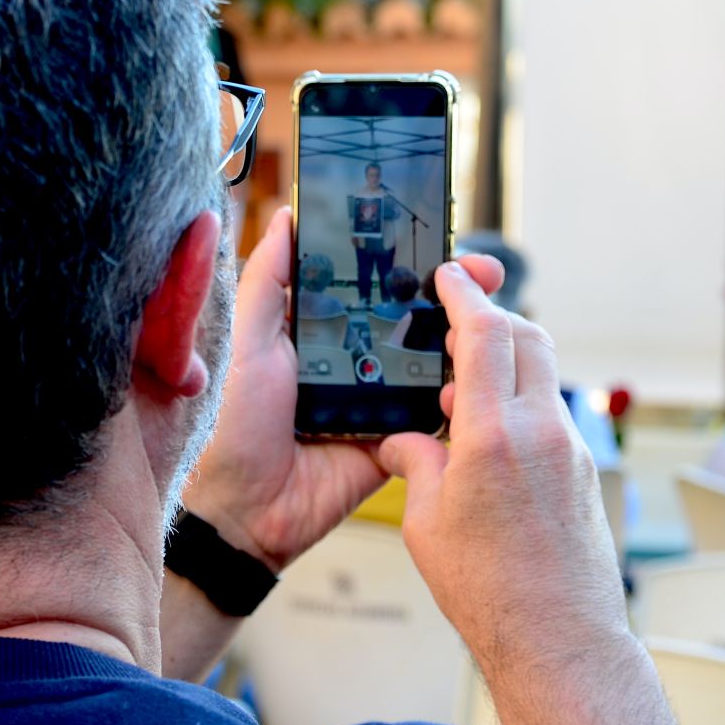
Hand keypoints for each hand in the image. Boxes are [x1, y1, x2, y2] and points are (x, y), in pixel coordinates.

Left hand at [181, 207, 503, 572]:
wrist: (246, 508)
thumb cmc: (234, 421)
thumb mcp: (247, 339)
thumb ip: (267, 280)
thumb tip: (286, 216)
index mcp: (327, 330)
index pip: (380, 284)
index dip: (413, 260)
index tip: (446, 238)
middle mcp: (361, 359)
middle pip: (420, 316)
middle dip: (458, 291)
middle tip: (486, 272)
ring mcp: (384, 400)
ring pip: (438, 360)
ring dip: (468, 337)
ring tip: (490, 317)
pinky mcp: (400, 440)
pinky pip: (438, 413)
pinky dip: (461, 394)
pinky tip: (480, 372)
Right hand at [375, 263, 626, 669]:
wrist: (561, 639)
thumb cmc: (489, 592)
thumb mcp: (427, 525)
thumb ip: (417, 465)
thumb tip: (405, 442)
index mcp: (493, 437)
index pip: (485, 333)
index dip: (464, 294)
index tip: (448, 276)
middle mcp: (541, 431)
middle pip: (527, 336)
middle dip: (492, 318)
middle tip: (454, 324)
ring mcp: (571, 448)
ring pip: (543, 373)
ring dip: (507, 364)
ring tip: (460, 396)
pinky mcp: (584, 469)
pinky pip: (551, 413)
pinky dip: (521, 404)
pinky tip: (489, 439)